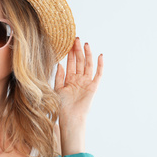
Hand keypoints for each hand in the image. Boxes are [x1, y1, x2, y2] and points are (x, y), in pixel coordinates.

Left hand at [54, 37, 102, 155]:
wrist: (69, 118)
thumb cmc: (61, 106)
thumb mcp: (56, 89)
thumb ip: (58, 76)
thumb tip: (60, 64)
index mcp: (69, 79)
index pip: (71, 63)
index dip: (70, 53)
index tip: (68, 42)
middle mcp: (78, 79)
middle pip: (79, 61)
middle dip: (78, 50)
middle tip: (76, 38)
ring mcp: (86, 82)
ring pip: (88, 65)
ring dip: (87, 54)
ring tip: (85, 44)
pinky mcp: (93, 87)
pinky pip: (98, 75)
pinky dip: (100, 65)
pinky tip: (100, 56)